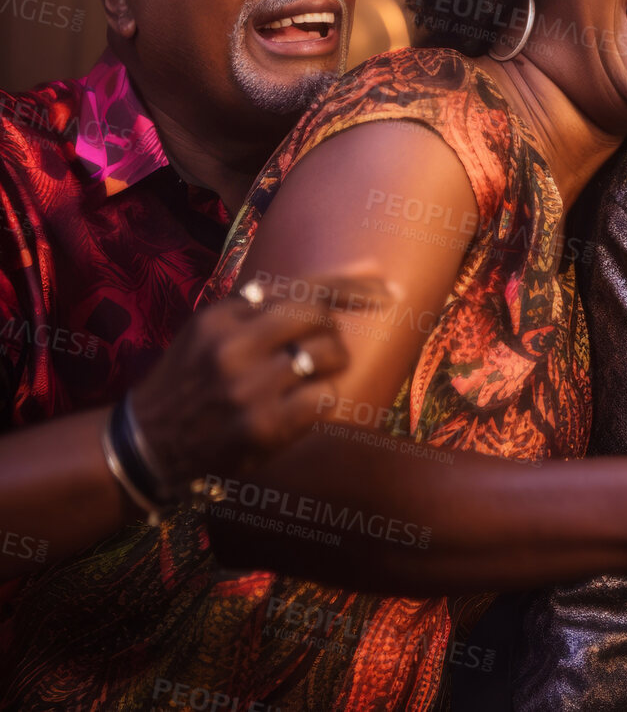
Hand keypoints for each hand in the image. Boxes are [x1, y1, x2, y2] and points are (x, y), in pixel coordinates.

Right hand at [128, 275, 385, 490]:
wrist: (148, 444)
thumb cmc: (194, 382)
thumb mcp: (213, 331)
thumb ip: (267, 304)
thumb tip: (357, 271)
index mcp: (222, 316)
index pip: (302, 287)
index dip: (353, 285)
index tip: (390, 290)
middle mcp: (233, 346)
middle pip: (320, 317)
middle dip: (332, 332)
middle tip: (318, 351)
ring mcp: (247, 387)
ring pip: (329, 356)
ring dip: (330, 368)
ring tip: (303, 381)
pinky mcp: (261, 426)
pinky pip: (325, 398)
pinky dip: (323, 401)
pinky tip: (298, 409)